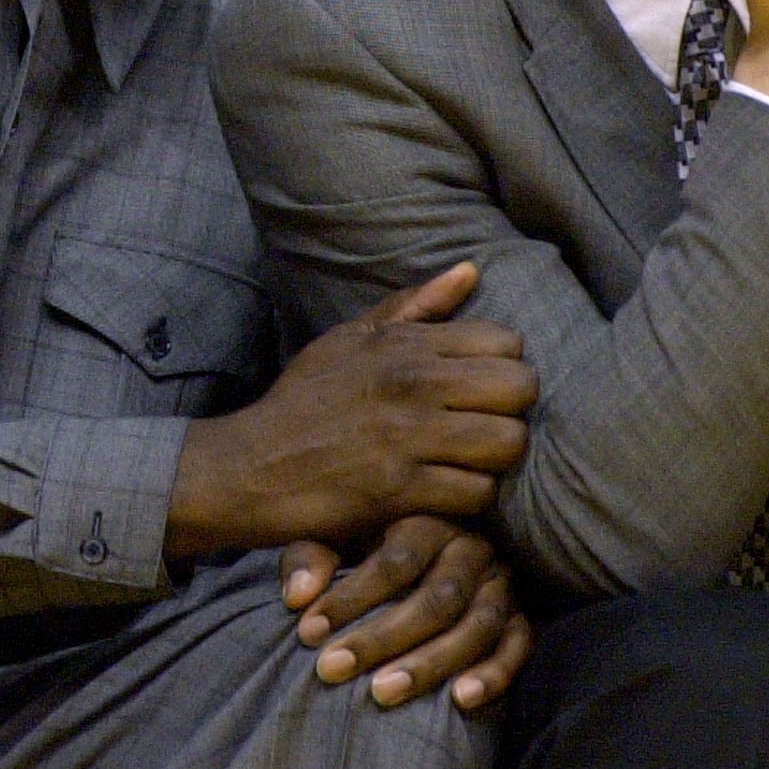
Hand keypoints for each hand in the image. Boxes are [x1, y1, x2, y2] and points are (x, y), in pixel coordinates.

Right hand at [165, 263, 535, 559]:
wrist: (248, 465)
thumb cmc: (303, 400)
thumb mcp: (350, 338)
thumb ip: (414, 305)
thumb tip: (469, 270)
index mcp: (405, 343)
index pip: (506, 342)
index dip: (503, 368)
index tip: (481, 389)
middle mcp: (413, 382)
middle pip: (520, 389)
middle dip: (512, 411)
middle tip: (486, 426)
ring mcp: (409, 437)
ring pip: (508, 443)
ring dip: (497, 459)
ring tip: (473, 461)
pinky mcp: (402, 491)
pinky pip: (477, 493)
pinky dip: (470, 498)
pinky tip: (450, 493)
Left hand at [281, 516, 531, 710]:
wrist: (436, 546)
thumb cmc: (373, 543)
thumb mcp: (340, 536)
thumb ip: (312, 556)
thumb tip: (297, 596)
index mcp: (427, 520)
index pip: (394, 562)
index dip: (351, 598)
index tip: (307, 632)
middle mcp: (471, 547)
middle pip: (436, 599)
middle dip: (382, 638)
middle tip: (332, 670)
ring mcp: (501, 582)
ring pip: (475, 626)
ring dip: (430, 664)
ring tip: (382, 694)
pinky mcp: (522, 615)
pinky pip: (518, 646)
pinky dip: (494, 674)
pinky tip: (461, 700)